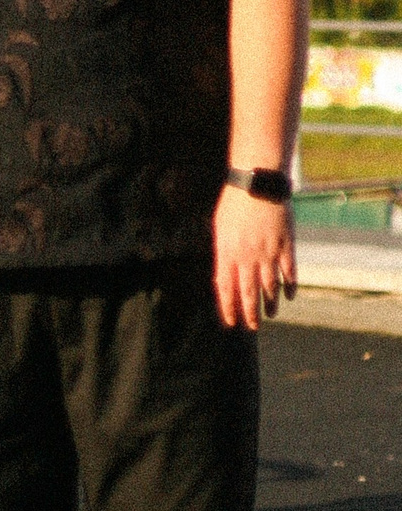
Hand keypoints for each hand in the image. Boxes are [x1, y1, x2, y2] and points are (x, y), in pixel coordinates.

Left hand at [213, 188, 295, 329]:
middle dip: (250, 313)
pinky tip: (289, 296)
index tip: (231, 322)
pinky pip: (289, 271)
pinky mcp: (286, 245)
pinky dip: (289, 285)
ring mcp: (268, 252)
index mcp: (228, 252)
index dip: (229, 307)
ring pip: (270, 286)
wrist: (256, 184)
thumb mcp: (220, 229)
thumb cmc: (234, 203)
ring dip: (271, 303)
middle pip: (248, 292)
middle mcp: (247, 256)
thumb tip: (224, 276)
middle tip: (253, 326)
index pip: (226, 288)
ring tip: (271, 315)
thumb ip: (223, 253)